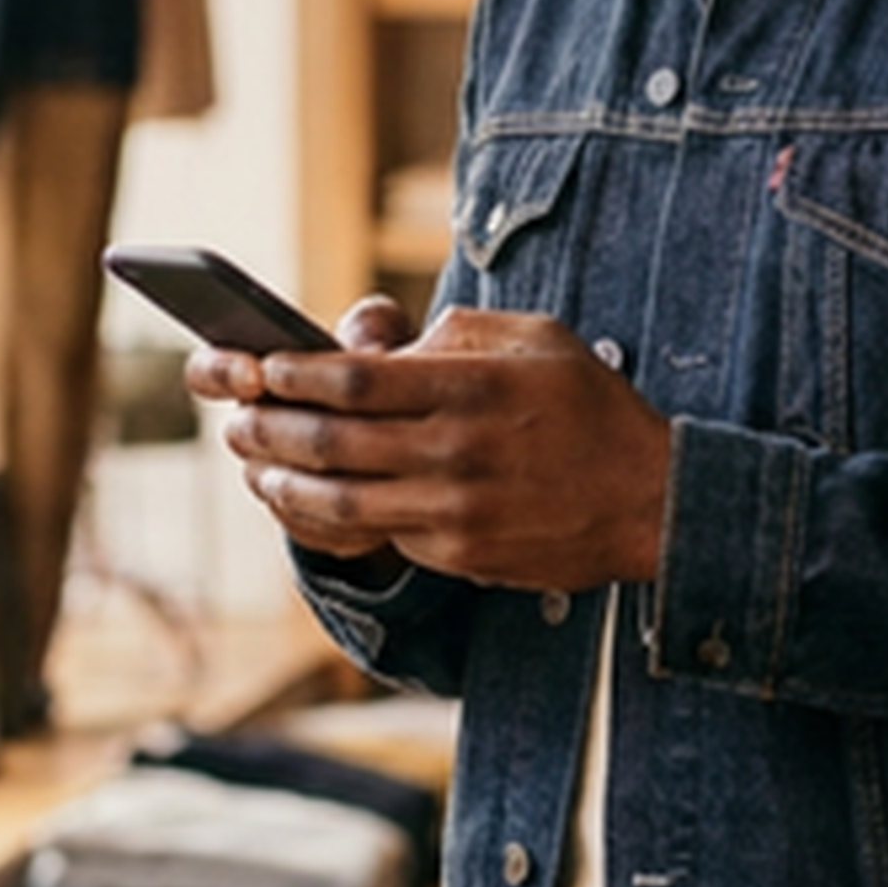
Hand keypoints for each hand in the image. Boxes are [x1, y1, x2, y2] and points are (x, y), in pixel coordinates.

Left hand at [218, 307, 669, 593]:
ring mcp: (457, 510)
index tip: (261, 365)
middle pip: (332, 441)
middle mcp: (457, 452)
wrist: (652, 500)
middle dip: (269, 428)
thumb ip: (455, 332)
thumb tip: (382, 342)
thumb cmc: (590, 406)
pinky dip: (332, 519)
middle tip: (235, 417)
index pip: (356, 380)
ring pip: (340, 502)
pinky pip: (380, 534)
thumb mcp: (536, 338)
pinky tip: (308, 500)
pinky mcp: (461, 554)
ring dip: (283, 484)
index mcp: (472, 388)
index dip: (295, 374)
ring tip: (254, 468)